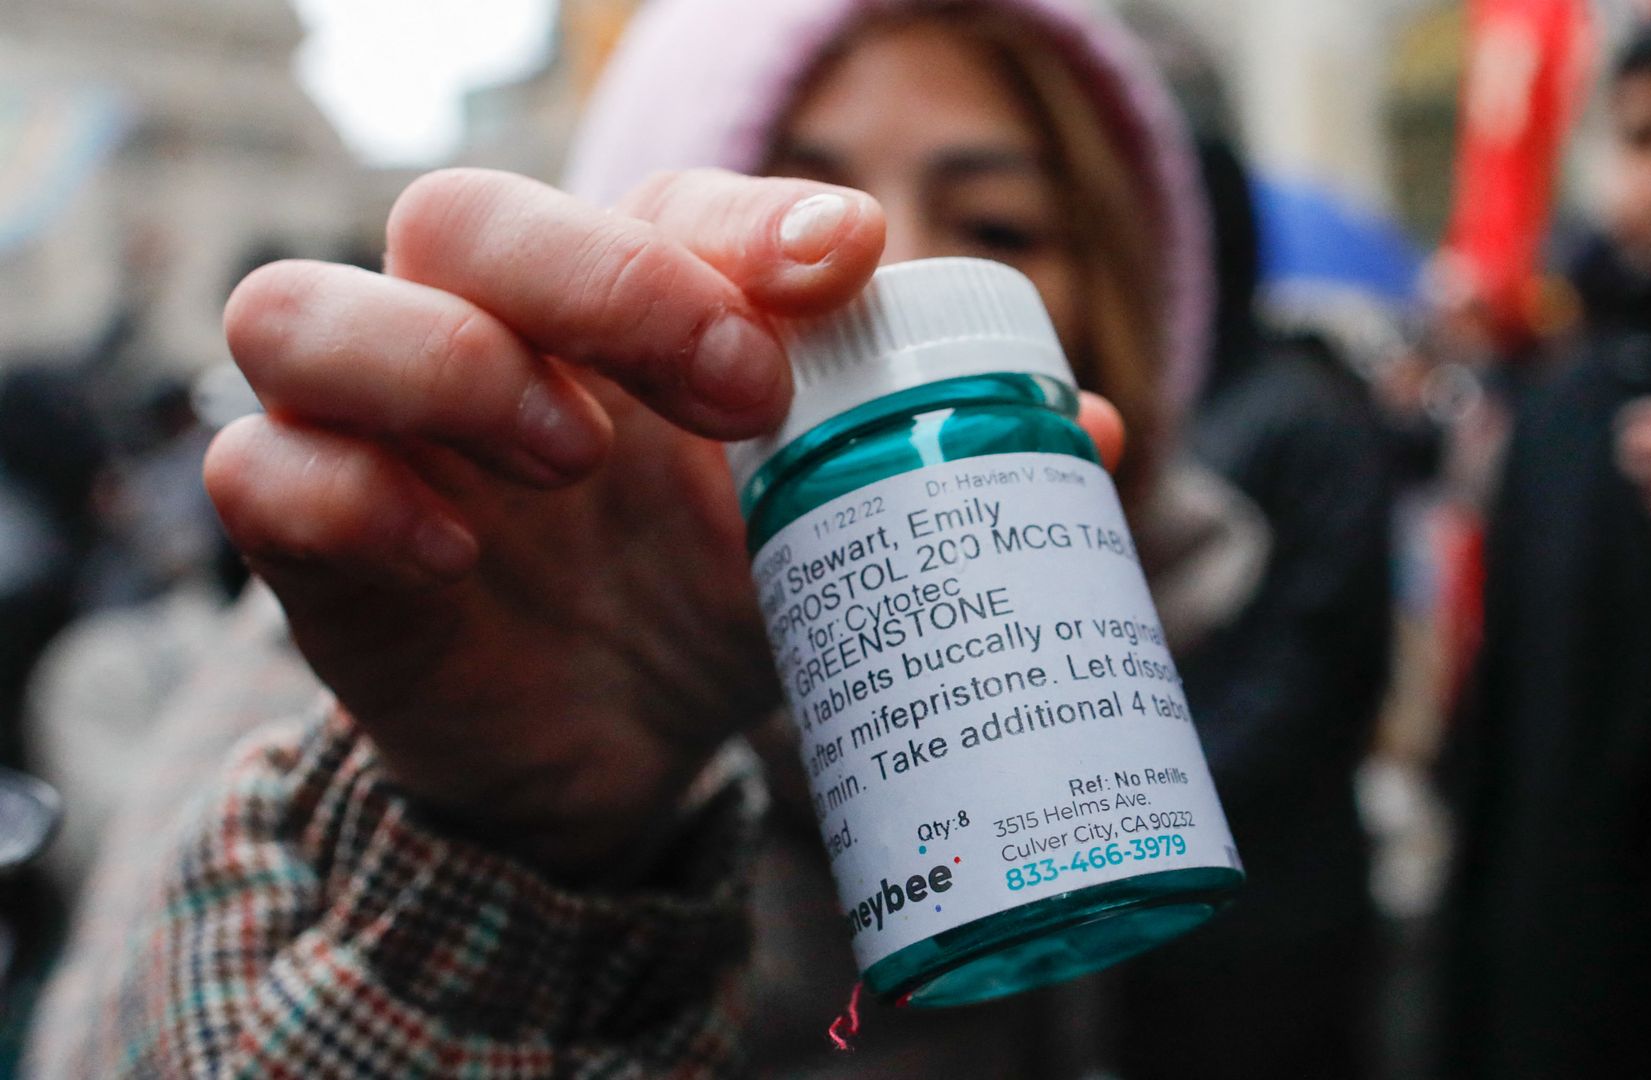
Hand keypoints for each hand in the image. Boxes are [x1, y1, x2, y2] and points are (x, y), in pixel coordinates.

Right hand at [212, 168, 1121, 879]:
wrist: (625, 747)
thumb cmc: (726, 599)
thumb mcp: (836, 529)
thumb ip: (943, 470)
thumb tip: (1096, 436)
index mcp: (629, 306)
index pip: (656, 198)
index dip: (743, 215)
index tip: (847, 263)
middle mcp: (493, 338)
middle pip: (457, 211)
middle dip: (597, 276)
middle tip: (732, 387)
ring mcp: (384, 436)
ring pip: (298, 307)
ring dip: (444, 362)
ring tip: (569, 455)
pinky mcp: (316, 547)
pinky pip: (258, 468)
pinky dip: (345, 491)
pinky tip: (453, 554)